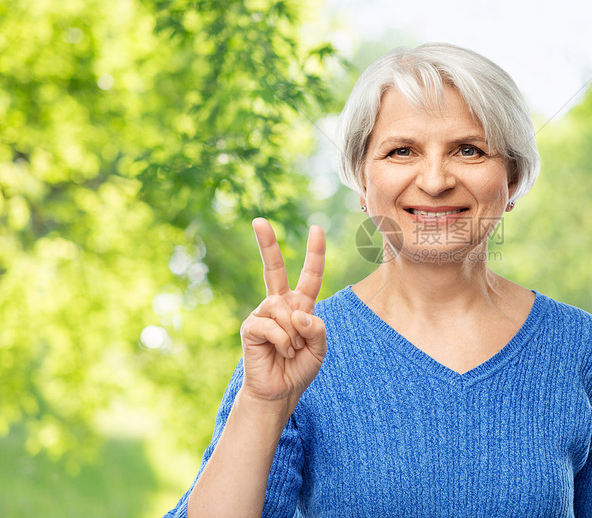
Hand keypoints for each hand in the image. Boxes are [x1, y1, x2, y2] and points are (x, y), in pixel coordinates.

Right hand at [239, 218, 326, 403]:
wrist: (279, 392)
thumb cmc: (299, 368)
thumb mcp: (319, 348)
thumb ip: (316, 328)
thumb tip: (298, 313)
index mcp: (301, 305)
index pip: (310, 275)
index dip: (315, 253)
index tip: (317, 228)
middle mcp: (280, 304)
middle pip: (273, 268)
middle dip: (266, 243)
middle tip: (258, 220)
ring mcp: (263, 313)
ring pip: (283, 308)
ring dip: (294, 333)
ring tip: (291, 350)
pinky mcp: (251, 326)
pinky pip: (272, 325)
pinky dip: (283, 341)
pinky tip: (281, 352)